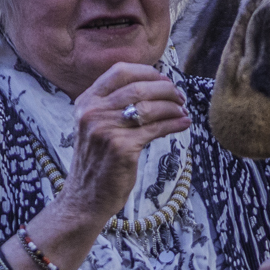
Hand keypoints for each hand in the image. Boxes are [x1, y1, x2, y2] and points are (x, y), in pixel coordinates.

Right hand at [56, 62, 189, 229]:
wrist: (85, 198)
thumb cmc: (97, 164)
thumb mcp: (95, 127)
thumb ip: (113, 107)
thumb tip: (152, 88)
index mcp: (86, 103)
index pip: (119, 72)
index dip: (147, 72)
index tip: (164, 80)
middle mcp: (93, 113)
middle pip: (138, 87)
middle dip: (166, 89)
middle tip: (180, 97)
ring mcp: (106, 130)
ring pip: (149, 107)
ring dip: (172, 106)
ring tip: (183, 110)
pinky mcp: (122, 148)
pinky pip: (155, 128)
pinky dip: (174, 123)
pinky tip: (184, 123)